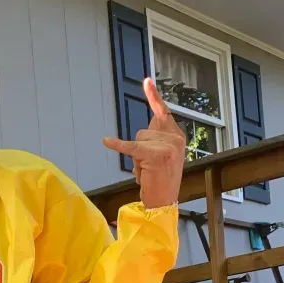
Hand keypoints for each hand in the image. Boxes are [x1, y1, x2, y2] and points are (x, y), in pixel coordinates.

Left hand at [102, 78, 185, 208]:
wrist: (164, 202)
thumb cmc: (159, 180)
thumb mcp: (161, 154)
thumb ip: (155, 136)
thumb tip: (149, 122)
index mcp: (177, 136)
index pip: (162, 112)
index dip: (153, 96)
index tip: (146, 80)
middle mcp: (175, 139)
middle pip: (142, 131)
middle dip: (138, 148)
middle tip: (148, 166)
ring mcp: (167, 146)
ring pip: (136, 140)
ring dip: (135, 157)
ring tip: (146, 170)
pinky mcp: (154, 155)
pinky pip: (130, 147)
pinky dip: (117, 144)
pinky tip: (106, 141)